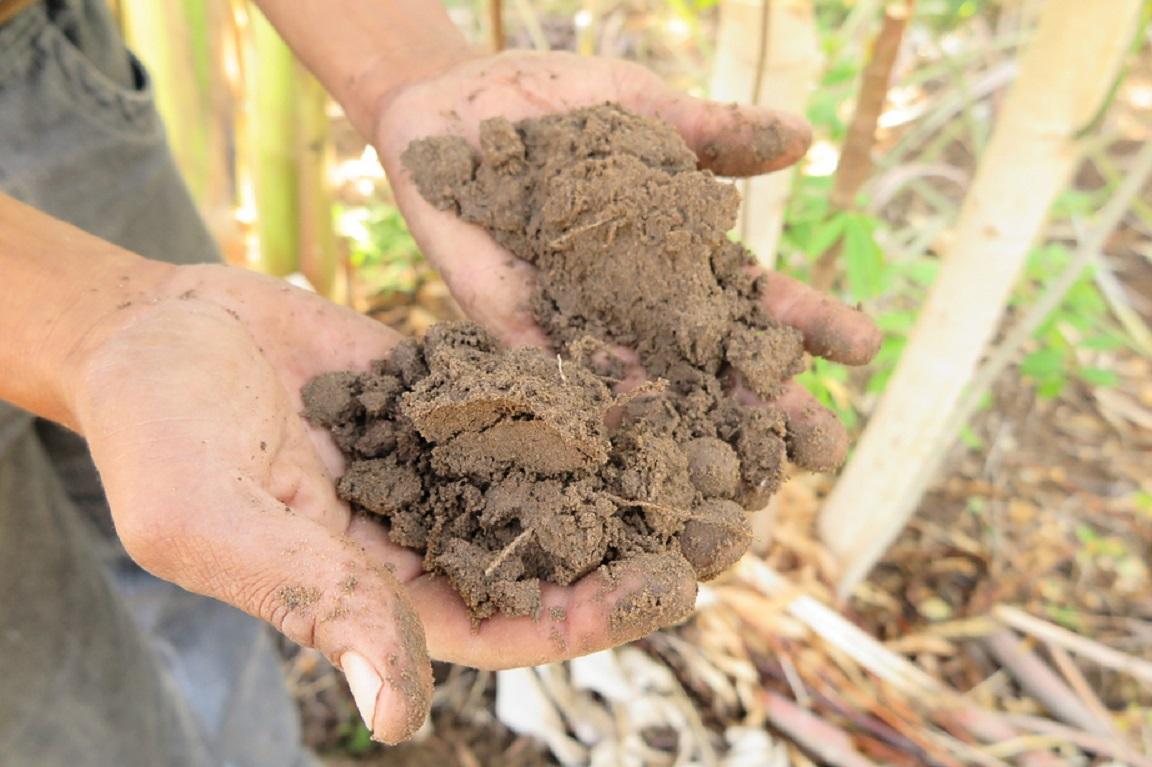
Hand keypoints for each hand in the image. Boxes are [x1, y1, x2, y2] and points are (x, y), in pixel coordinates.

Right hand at [68, 264, 695, 742]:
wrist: (147, 329)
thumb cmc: (157, 436)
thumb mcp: (223, 524)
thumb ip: (317, 603)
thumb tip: (400, 717)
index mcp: (379, 588)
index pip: (504, 622)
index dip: (586, 614)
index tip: (668, 587)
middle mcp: (424, 529)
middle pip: (551, 550)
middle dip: (637, 537)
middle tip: (731, 515)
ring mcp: (440, 455)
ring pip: (555, 472)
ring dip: (632, 463)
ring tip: (721, 440)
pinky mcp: (445, 388)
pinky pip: (526, 395)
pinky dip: (585, 390)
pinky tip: (652, 370)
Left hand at [373, 51, 881, 465]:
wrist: (453, 105)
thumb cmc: (556, 105)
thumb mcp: (644, 108)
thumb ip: (712, 133)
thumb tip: (803, 139)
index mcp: (679, 255)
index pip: (755, 299)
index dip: (807, 324)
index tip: (863, 350)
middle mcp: (636, 303)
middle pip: (712, 363)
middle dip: (766, 406)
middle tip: (822, 448)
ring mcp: (578, 321)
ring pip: (643, 387)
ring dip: (690, 431)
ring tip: (738, 473)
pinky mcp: (511, 325)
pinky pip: (549, 374)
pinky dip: (583, 407)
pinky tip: (622, 444)